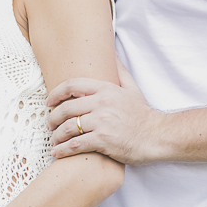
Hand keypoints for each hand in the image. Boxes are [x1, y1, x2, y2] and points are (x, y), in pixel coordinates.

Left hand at [46, 63, 164, 164]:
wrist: (158, 136)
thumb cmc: (143, 115)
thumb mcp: (132, 89)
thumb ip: (119, 71)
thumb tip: (111, 54)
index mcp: (106, 89)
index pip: (72, 85)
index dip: (55, 93)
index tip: (48, 102)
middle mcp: (102, 103)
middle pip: (66, 108)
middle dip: (52, 118)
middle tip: (49, 125)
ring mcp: (102, 122)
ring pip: (68, 127)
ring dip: (56, 136)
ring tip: (54, 141)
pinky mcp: (103, 140)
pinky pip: (75, 144)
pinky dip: (63, 149)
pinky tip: (57, 153)